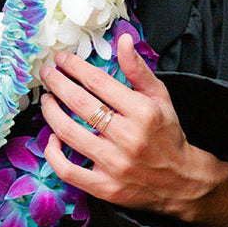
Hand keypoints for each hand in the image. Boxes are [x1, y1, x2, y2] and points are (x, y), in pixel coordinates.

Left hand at [39, 32, 226, 221]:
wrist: (181, 181)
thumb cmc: (166, 133)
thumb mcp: (159, 97)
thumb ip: (137, 68)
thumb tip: (123, 39)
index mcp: (143, 112)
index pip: (98, 82)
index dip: (74, 66)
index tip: (61, 59)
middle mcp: (129, 138)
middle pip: (79, 104)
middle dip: (56, 84)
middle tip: (46, 74)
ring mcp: (115, 164)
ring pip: (68, 133)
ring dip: (50, 112)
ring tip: (47, 99)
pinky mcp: (105, 187)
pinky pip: (66, 170)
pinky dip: (52, 152)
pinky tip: (52, 138)